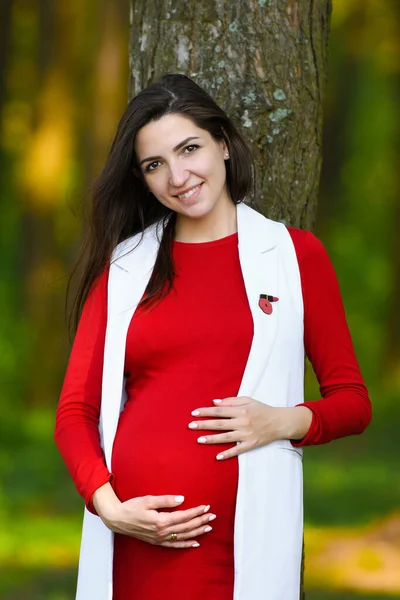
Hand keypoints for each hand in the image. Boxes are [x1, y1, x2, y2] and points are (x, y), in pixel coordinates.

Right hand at [93, 484, 214, 548]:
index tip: (206, 506)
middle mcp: (162, 532)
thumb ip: (166, 500)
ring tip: (208, 527)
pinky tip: (195, 543)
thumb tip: (182, 499)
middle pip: (186, 527)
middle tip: (213, 516)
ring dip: (197, 532)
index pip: (184, 516)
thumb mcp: (148, 499)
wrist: (118, 519)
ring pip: (183, 536)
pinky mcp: (157, 542)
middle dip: (200, 521)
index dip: (196, 511)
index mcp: (161, 520)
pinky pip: (175, 545)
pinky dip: (186, 545)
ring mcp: (160, 539)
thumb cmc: (132, 507)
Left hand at [188, 397, 312, 459]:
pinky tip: (217, 457)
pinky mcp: (251, 444)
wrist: (279, 422)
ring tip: (199, 440)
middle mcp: (242, 422)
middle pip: (220, 424)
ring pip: (226, 437)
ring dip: (212, 439)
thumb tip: (215, 402)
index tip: (194, 413)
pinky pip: (238, 450)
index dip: (206, 411)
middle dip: (204, 424)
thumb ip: (231, 401)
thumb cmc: (262, 409)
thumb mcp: (248, 400)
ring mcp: (247, 434)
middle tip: (191, 425)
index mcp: (241, 410)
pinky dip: (228, 454)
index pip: (219, 411)